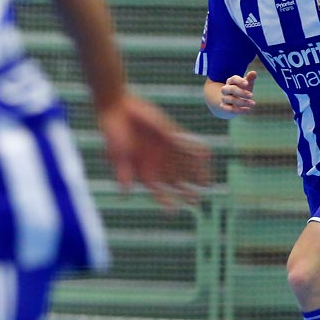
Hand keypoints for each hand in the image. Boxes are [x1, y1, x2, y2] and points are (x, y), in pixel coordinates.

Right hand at [97, 93, 208, 209]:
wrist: (117, 108)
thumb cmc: (112, 133)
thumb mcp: (116, 155)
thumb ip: (122, 172)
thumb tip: (124, 193)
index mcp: (143, 169)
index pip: (157, 190)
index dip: (165, 201)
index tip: (172, 211)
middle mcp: (156, 161)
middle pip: (174, 181)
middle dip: (185, 191)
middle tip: (195, 200)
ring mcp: (165, 149)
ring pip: (184, 165)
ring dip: (195, 174)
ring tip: (206, 185)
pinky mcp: (171, 134)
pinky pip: (187, 144)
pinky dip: (196, 151)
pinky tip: (206, 157)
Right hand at [218, 70, 257, 113]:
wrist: (230, 102)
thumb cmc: (241, 90)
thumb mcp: (246, 84)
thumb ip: (250, 79)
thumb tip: (254, 72)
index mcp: (231, 82)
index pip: (233, 79)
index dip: (239, 81)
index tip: (247, 83)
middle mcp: (226, 90)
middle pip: (230, 89)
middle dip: (241, 92)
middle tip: (252, 95)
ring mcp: (224, 98)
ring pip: (230, 99)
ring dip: (242, 102)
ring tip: (253, 103)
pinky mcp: (224, 107)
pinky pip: (229, 109)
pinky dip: (239, 110)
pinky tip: (248, 109)